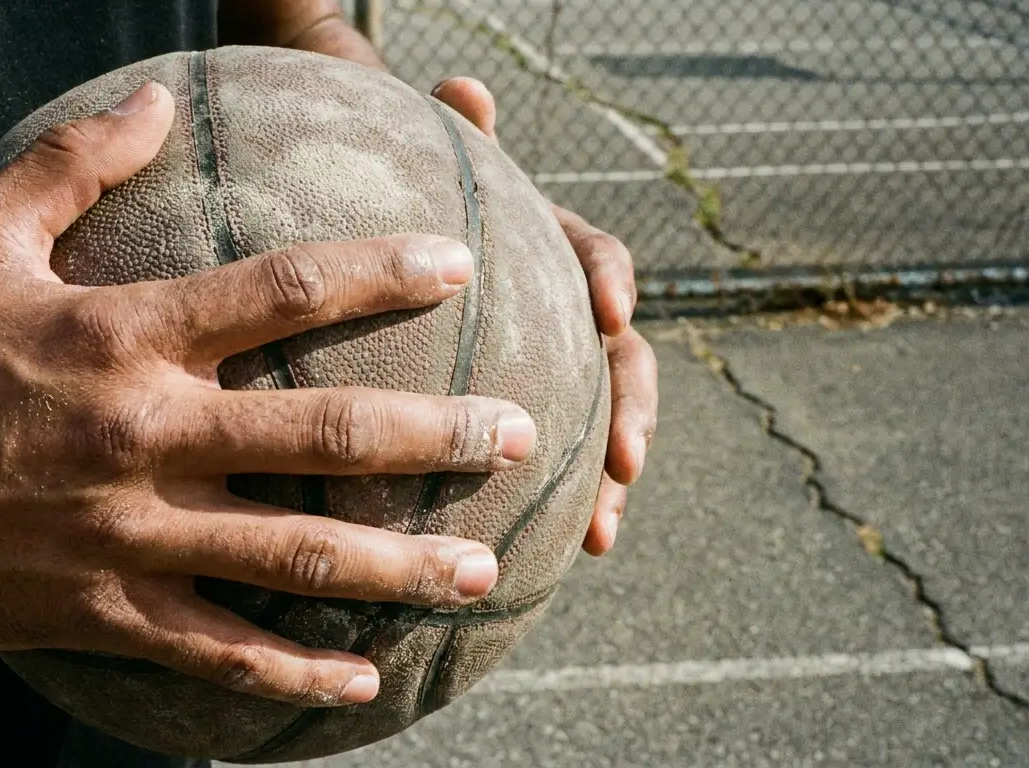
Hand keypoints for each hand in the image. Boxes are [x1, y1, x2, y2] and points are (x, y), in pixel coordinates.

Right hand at [0, 83, 536, 705]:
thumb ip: (73, 160)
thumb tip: (162, 95)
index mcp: (122, 336)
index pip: (279, 293)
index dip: (379, 272)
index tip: (458, 264)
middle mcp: (142, 437)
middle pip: (320, 439)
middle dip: (434, 436)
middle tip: (518, 434)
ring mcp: (127, 537)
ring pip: (291, 558)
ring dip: (398, 567)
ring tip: (481, 570)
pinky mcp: (101, 612)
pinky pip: (216, 651)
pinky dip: (293, 669)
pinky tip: (364, 676)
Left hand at [432, 77, 659, 555]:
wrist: (399, 246)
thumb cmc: (414, 203)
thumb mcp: (435, 169)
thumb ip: (459, 138)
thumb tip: (465, 86)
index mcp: (548, 247)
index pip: (597, 256)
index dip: (612, 281)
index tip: (613, 314)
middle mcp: (562, 308)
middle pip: (619, 357)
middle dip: (629, 411)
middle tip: (626, 465)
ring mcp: (552, 364)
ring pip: (598, 420)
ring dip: (606, 477)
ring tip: (599, 532)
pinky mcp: (531, 410)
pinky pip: (561, 459)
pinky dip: (567, 502)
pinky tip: (560, 553)